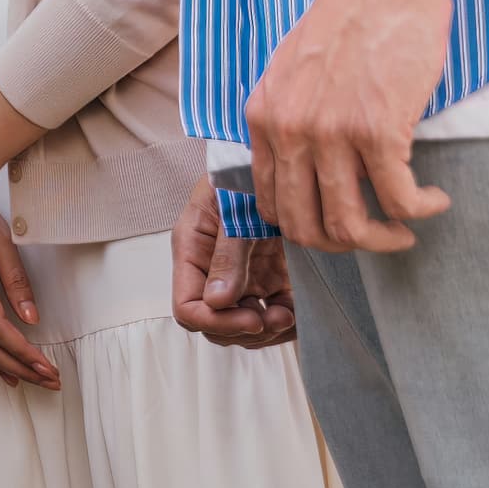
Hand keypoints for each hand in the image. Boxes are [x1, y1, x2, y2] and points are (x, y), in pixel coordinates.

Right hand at [172, 181, 298, 347]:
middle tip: (273, 319)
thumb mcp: (233, 208)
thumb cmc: (244, 172)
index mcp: (193, 252)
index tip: (251, 318)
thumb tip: (217, 300)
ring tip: (289, 315)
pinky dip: (288, 323)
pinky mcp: (271, 278)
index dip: (216, 321)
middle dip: (243, 330)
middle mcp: (213, 270)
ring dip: (267, 331)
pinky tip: (300, 312)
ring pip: (244, 325)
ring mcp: (243, 277)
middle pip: (215, 323)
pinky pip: (274, 315)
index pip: (188, 306)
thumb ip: (227, 253)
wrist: (272, 156)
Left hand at [243, 0, 454, 252]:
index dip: (310, 228)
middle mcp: (287, 129)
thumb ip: (290, 116)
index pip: (272, 204)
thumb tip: (304, 166)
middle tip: (379, 236)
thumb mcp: (294, 70)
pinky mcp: (377, 128)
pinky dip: (421, 210)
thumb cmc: (351, 18)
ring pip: (350, 226)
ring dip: (386, 239)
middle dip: (345, 246)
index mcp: (263, 116)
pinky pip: (399, 200)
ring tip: (408, 227)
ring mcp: (330, 132)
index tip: (343, 223)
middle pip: (307, 227)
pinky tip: (435, 198)